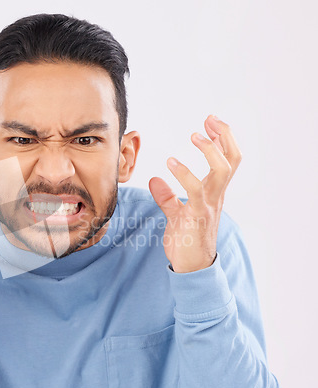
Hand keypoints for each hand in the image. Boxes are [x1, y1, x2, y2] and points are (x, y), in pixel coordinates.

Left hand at [148, 115, 241, 272]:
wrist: (191, 268)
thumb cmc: (186, 241)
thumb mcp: (175, 214)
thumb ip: (167, 197)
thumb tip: (155, 180)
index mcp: (213, 193)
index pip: (227, 160)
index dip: (222, 139)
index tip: (210, 122)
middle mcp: (216, 196)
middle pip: (232, 160)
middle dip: (225, 136)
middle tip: (210, 119)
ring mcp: (209, 205)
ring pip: (222, 171)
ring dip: (210, 150)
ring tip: (195, 135)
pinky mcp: (197, 215)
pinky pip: (195, 190)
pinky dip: (184, 173)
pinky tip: (170, 162)